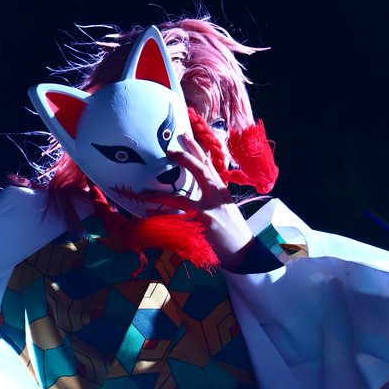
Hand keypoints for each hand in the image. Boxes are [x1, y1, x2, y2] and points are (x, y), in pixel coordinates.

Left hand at [145, 133, 253, 269]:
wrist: (243, 252)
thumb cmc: (233, 229)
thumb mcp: (226, 205)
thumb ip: (213, 192)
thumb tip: (199, 180)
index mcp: (221, 190)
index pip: (209, 164)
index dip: (197, 148)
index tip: (185, 136)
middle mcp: (216, 196)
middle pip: (201, 170)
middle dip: (185, 158)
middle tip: (168, 150)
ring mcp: (209, 212)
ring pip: (180, 199)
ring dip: (160, 197)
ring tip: (144, 194)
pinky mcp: (201, 229)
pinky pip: (178, 223)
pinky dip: (164, 221)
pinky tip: (151, 218)